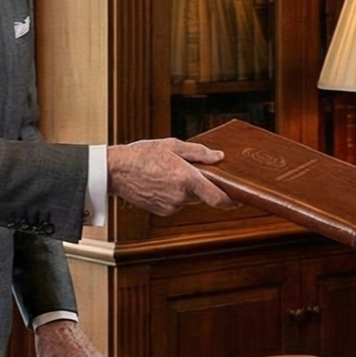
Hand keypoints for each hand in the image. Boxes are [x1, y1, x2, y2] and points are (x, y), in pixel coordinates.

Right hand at [106, 139, 235, 215]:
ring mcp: (171, 206)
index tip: (239, 200)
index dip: (231, 201)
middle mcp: (181, 197)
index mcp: (187, 179)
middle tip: (189, 171)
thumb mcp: (173, 145)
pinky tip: (161, 182)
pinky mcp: (162, 211)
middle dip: (201, 185)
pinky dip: (175, 195)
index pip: (218, 198)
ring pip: (189, 199)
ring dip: (186, 189)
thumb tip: (219, 156)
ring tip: (169, 173)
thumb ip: (199, 153)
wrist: (116, 170)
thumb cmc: (142, 155)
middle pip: (203, 196)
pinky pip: (177, 203)